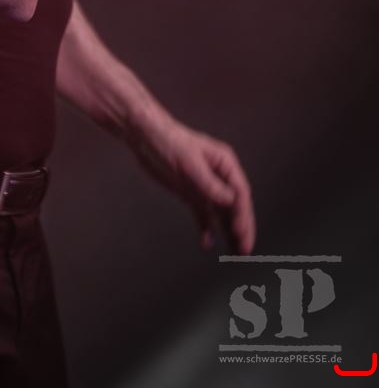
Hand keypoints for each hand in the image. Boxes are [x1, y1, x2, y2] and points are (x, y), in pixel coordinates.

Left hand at [129, 118, 255, 254]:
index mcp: (224, 163)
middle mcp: (219, 176)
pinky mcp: (191, 193)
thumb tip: (231, 202)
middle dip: (241, 228)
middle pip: (235, 206)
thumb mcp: (190, 163)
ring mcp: (205, 186)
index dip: (243, 215)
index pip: (240, 193)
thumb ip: (210, 185)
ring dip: (228, 231)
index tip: (241, 233)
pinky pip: (203, 214)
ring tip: (235, 253)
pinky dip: (206, 228)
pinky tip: (208, 243)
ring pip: (222, 213)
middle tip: (244, 251)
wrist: (145, 137)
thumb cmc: (169, 142)